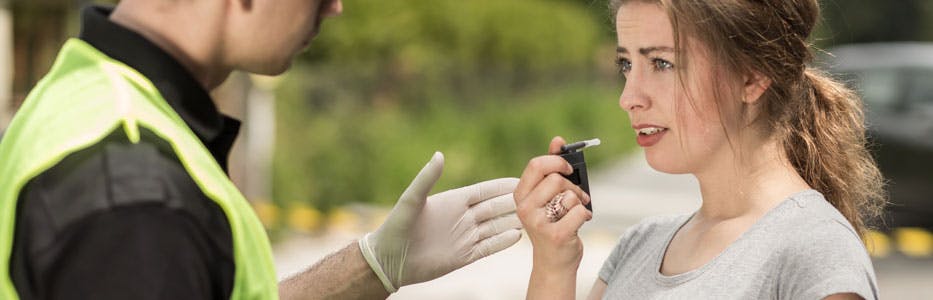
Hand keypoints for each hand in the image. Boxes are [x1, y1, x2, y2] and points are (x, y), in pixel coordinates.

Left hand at [359, 152, 522, 292]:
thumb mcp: (411, 201)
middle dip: (514, 201)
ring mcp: (464, 237)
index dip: (502, 185)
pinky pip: (488, 247)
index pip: (484, 191)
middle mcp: (462, 217)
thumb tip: (439, 154)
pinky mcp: (464, 256)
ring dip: (513, 221)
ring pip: (495, 227)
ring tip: (536, 215)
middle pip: (494, 208)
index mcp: (452, 201)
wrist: (389, 261)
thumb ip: (427, 179)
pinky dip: (503, 241)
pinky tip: (519, 236)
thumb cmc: (396, 228)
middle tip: (540, 195)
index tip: (523, 177)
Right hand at [514, 137, 592, 271]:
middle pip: (556, 179)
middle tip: (577, 196)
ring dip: (580, 202)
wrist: (553, 264)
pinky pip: (579, 211)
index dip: (557, 162)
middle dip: (573, 186)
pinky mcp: (556, 235)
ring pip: (569, 195)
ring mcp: (538, 223)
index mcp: (520, 195)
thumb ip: (551, 169)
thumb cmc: (552, 225)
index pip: (536, 165)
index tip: (568, 168)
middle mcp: (524, 208)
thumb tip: (557, 140)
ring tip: (576, 212)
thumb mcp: (547, 196)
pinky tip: (579, 224)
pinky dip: (585, 216)